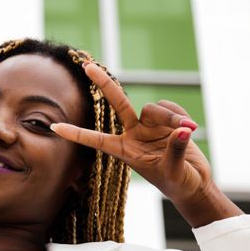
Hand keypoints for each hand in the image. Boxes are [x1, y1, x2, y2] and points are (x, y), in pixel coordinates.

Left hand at [51, 62, 241, 226]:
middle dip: (104, 84)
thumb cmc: (179, 184)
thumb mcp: (174, 172)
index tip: (54, 128)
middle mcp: (134, 134)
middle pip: (117, 104)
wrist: (194, 184)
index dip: (76, 134)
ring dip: (172, 117)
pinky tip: (190, 129)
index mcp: (125, 151)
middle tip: (87, 66)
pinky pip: (170, 108)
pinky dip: (180, 116)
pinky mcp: (167, 121)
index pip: (96, 140)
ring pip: (154, 108)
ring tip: (189, 131)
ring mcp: (149, 126)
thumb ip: (174, 150)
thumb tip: (181, 130)